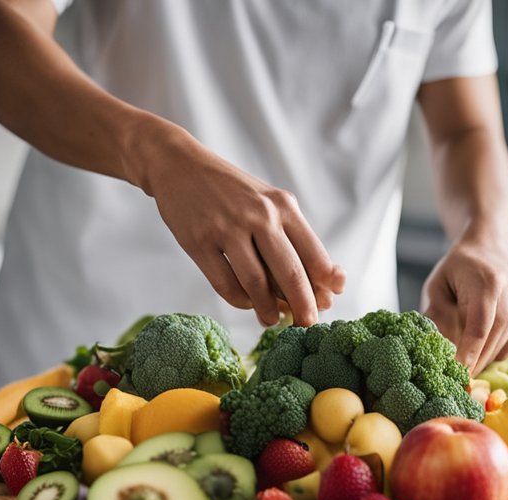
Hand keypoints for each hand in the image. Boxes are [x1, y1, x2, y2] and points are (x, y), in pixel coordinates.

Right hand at [137, 126, 345, 326]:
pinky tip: (247, 304)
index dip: (323, 285)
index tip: (327, 304)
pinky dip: (240, 301)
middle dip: (302, 305)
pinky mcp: (199, 242)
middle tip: (307, 325)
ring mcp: (227, 229)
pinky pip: (225, 284)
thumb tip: (324, 286)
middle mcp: (259, 215)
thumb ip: (293, 239)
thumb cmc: (233, 193)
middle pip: (289, 273)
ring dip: (267, 309)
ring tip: (271, 320)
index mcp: (283, 206)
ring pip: (256, 284)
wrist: (181, 166)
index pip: (314, 254)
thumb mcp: (268, 203)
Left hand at [422, 235, 507, 375]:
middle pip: (491, 342)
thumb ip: (436, 316)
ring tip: (459, 363)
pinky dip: (489, 353)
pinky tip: (475, 345)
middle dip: (471, 365)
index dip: (468, 354)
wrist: (488, 250)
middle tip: (452, 382)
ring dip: (479, 361)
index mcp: (486, 284)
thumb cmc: (457, 269)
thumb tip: (440, 351)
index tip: (456, 375)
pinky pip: (505, 348)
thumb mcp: (437, 287)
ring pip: (499, 349)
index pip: (478, 328)